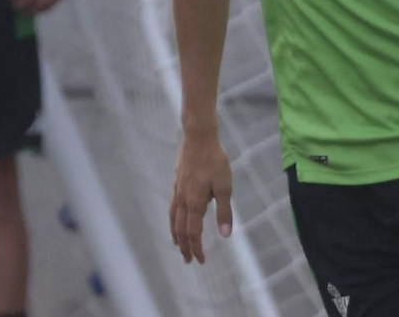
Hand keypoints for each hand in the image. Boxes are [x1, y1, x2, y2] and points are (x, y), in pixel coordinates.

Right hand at [170, 132, 232, 263]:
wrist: (198, 138)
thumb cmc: (215, 161)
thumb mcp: (225, 186)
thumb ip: (224, 211)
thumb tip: (225, 234)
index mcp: (194, 203)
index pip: (193, 233)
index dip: (197, 248)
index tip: (201, 260)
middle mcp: (182, 200)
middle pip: (181, 230)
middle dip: (185, 247)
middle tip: (189, 260)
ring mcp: (177, 191)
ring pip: (174, 219)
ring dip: (176, 235)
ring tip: (177, 245)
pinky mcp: (177, 183)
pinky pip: (173, 208)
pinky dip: (173, 220)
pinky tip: (177, 219)